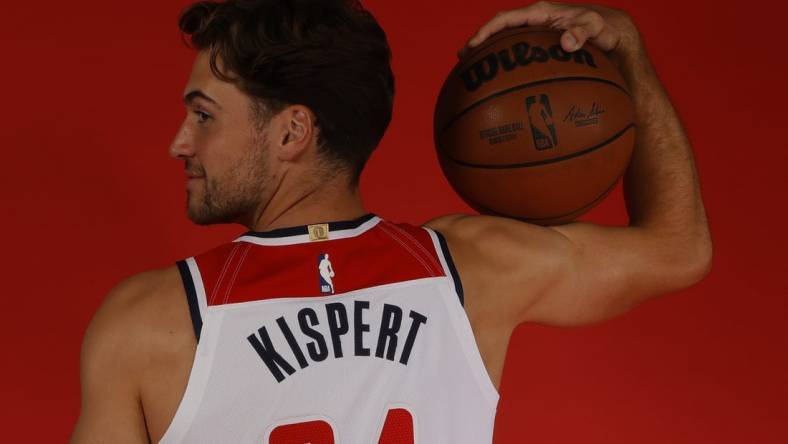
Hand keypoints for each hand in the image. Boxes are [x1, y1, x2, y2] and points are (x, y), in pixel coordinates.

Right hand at [458, 1, 642, 64]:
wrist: (615, 33)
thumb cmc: (605, 29)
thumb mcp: (597, 28)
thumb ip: (582, 31)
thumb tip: (566, 42)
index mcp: (541, 13)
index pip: (506, 19)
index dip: (486, 32)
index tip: (472, 47)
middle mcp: (535, 22)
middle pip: (500, 31)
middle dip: (480, 44)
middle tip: (463, 61)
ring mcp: (537, 35)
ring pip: (507, 43)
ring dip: (491, 56)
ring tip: (474, 73)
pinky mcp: (542, 48)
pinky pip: (520, 55)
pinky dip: (508, 66)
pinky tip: (502, 84)